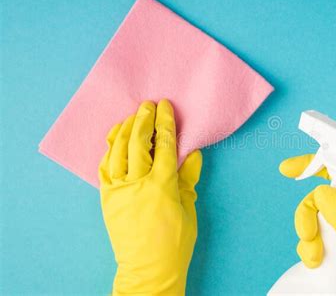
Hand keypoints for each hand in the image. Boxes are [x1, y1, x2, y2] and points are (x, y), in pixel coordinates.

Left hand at [99, 100, 201, 294]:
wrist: (148, 269)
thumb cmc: (174, 242)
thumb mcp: (188, 208)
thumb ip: (188, 178)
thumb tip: (193, 153)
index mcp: (161, 186)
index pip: (164, 145)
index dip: (165, 123)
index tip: (166, 107)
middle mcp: (136, 184)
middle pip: (138, 142)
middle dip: (143, 119)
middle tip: (147, 105)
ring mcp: (118, 191)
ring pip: (117, 151)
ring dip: (124, 130)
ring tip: (131, 116)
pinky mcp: (107, 199)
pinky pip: (104, 168)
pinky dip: (109, 150)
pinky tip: (115, 139)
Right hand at [280, 154, 335, 294]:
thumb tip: (321, 194)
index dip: (314, 165)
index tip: (288, 169)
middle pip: (319, 199)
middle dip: (307, 214)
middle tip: (308, 234)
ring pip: (313, 223)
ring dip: (308, 239)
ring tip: (316, 258)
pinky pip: (313, 243)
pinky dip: (309, 252)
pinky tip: (317, 264)